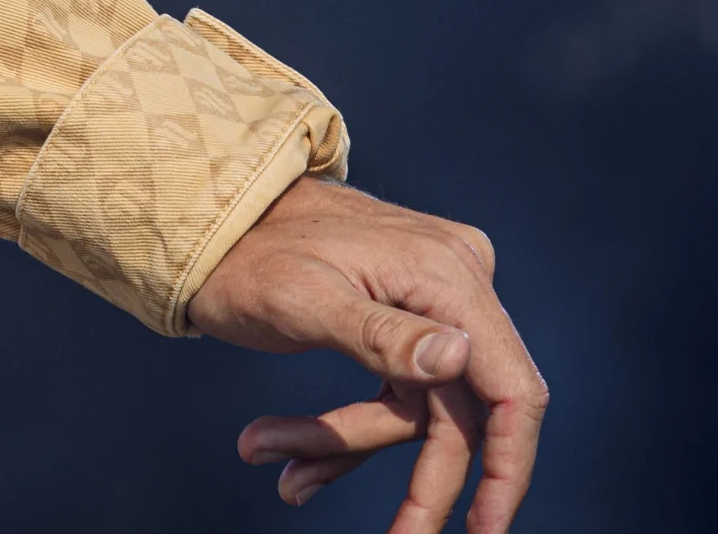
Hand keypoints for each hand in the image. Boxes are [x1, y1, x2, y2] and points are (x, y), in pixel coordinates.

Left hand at [188, 177, 543, 529]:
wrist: (205, 215)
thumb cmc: (244, 250)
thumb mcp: (301, 296)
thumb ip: (381, 332)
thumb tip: (457, 357)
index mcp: (446, 274)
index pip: (511, 388)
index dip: (510, 466)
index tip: (486, 527)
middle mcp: (455, 283)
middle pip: (463, 412)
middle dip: (419, 480)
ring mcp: (433, 302)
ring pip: (421, 411)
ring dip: (348, 445)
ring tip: (271, 461)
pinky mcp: (405, 321)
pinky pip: (395, 395)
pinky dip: (344, 429)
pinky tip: (286, 456)